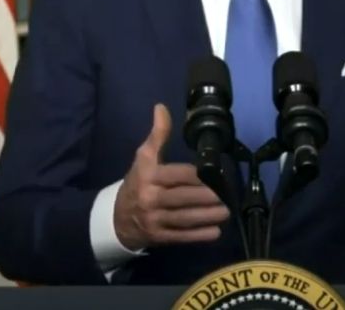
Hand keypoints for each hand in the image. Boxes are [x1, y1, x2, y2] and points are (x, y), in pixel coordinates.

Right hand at [113, 104, 229, 249]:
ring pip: (185, 218)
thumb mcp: (143, 157)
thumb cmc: (137, 183)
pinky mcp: (158, 236)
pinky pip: (181, 236)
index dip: (199, 175)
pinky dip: (198, 236)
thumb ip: (157, 134)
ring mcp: (154, 219)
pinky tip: (215, 232)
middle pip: (184, 197)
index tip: (218, 174)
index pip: (179, 174)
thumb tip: (161, 107)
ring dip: (208, 216)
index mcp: (149, 175)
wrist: (116, 217)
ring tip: (227, 212)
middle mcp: (151, 197)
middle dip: (208, 197)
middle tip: (228, 195)